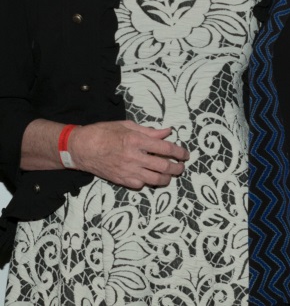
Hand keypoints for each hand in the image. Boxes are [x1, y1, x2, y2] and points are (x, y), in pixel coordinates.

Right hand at [69, 120, 189, 188]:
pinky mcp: (121, 180)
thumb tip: (167, 132)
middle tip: (181, 167)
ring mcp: (128, 171)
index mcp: (137, 140)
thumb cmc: (103, 132)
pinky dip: (148, 182)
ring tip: (170, 174)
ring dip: (167, 178)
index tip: (185, 154)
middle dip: (177, 168)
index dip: (179, 152)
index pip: (166, 149)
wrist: (81, 148)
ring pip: (155, 180)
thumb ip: (149, 131)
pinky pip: (141, 185)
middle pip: (164, 167)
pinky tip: (150, 177)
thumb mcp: (127, 126)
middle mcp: (134, 157)